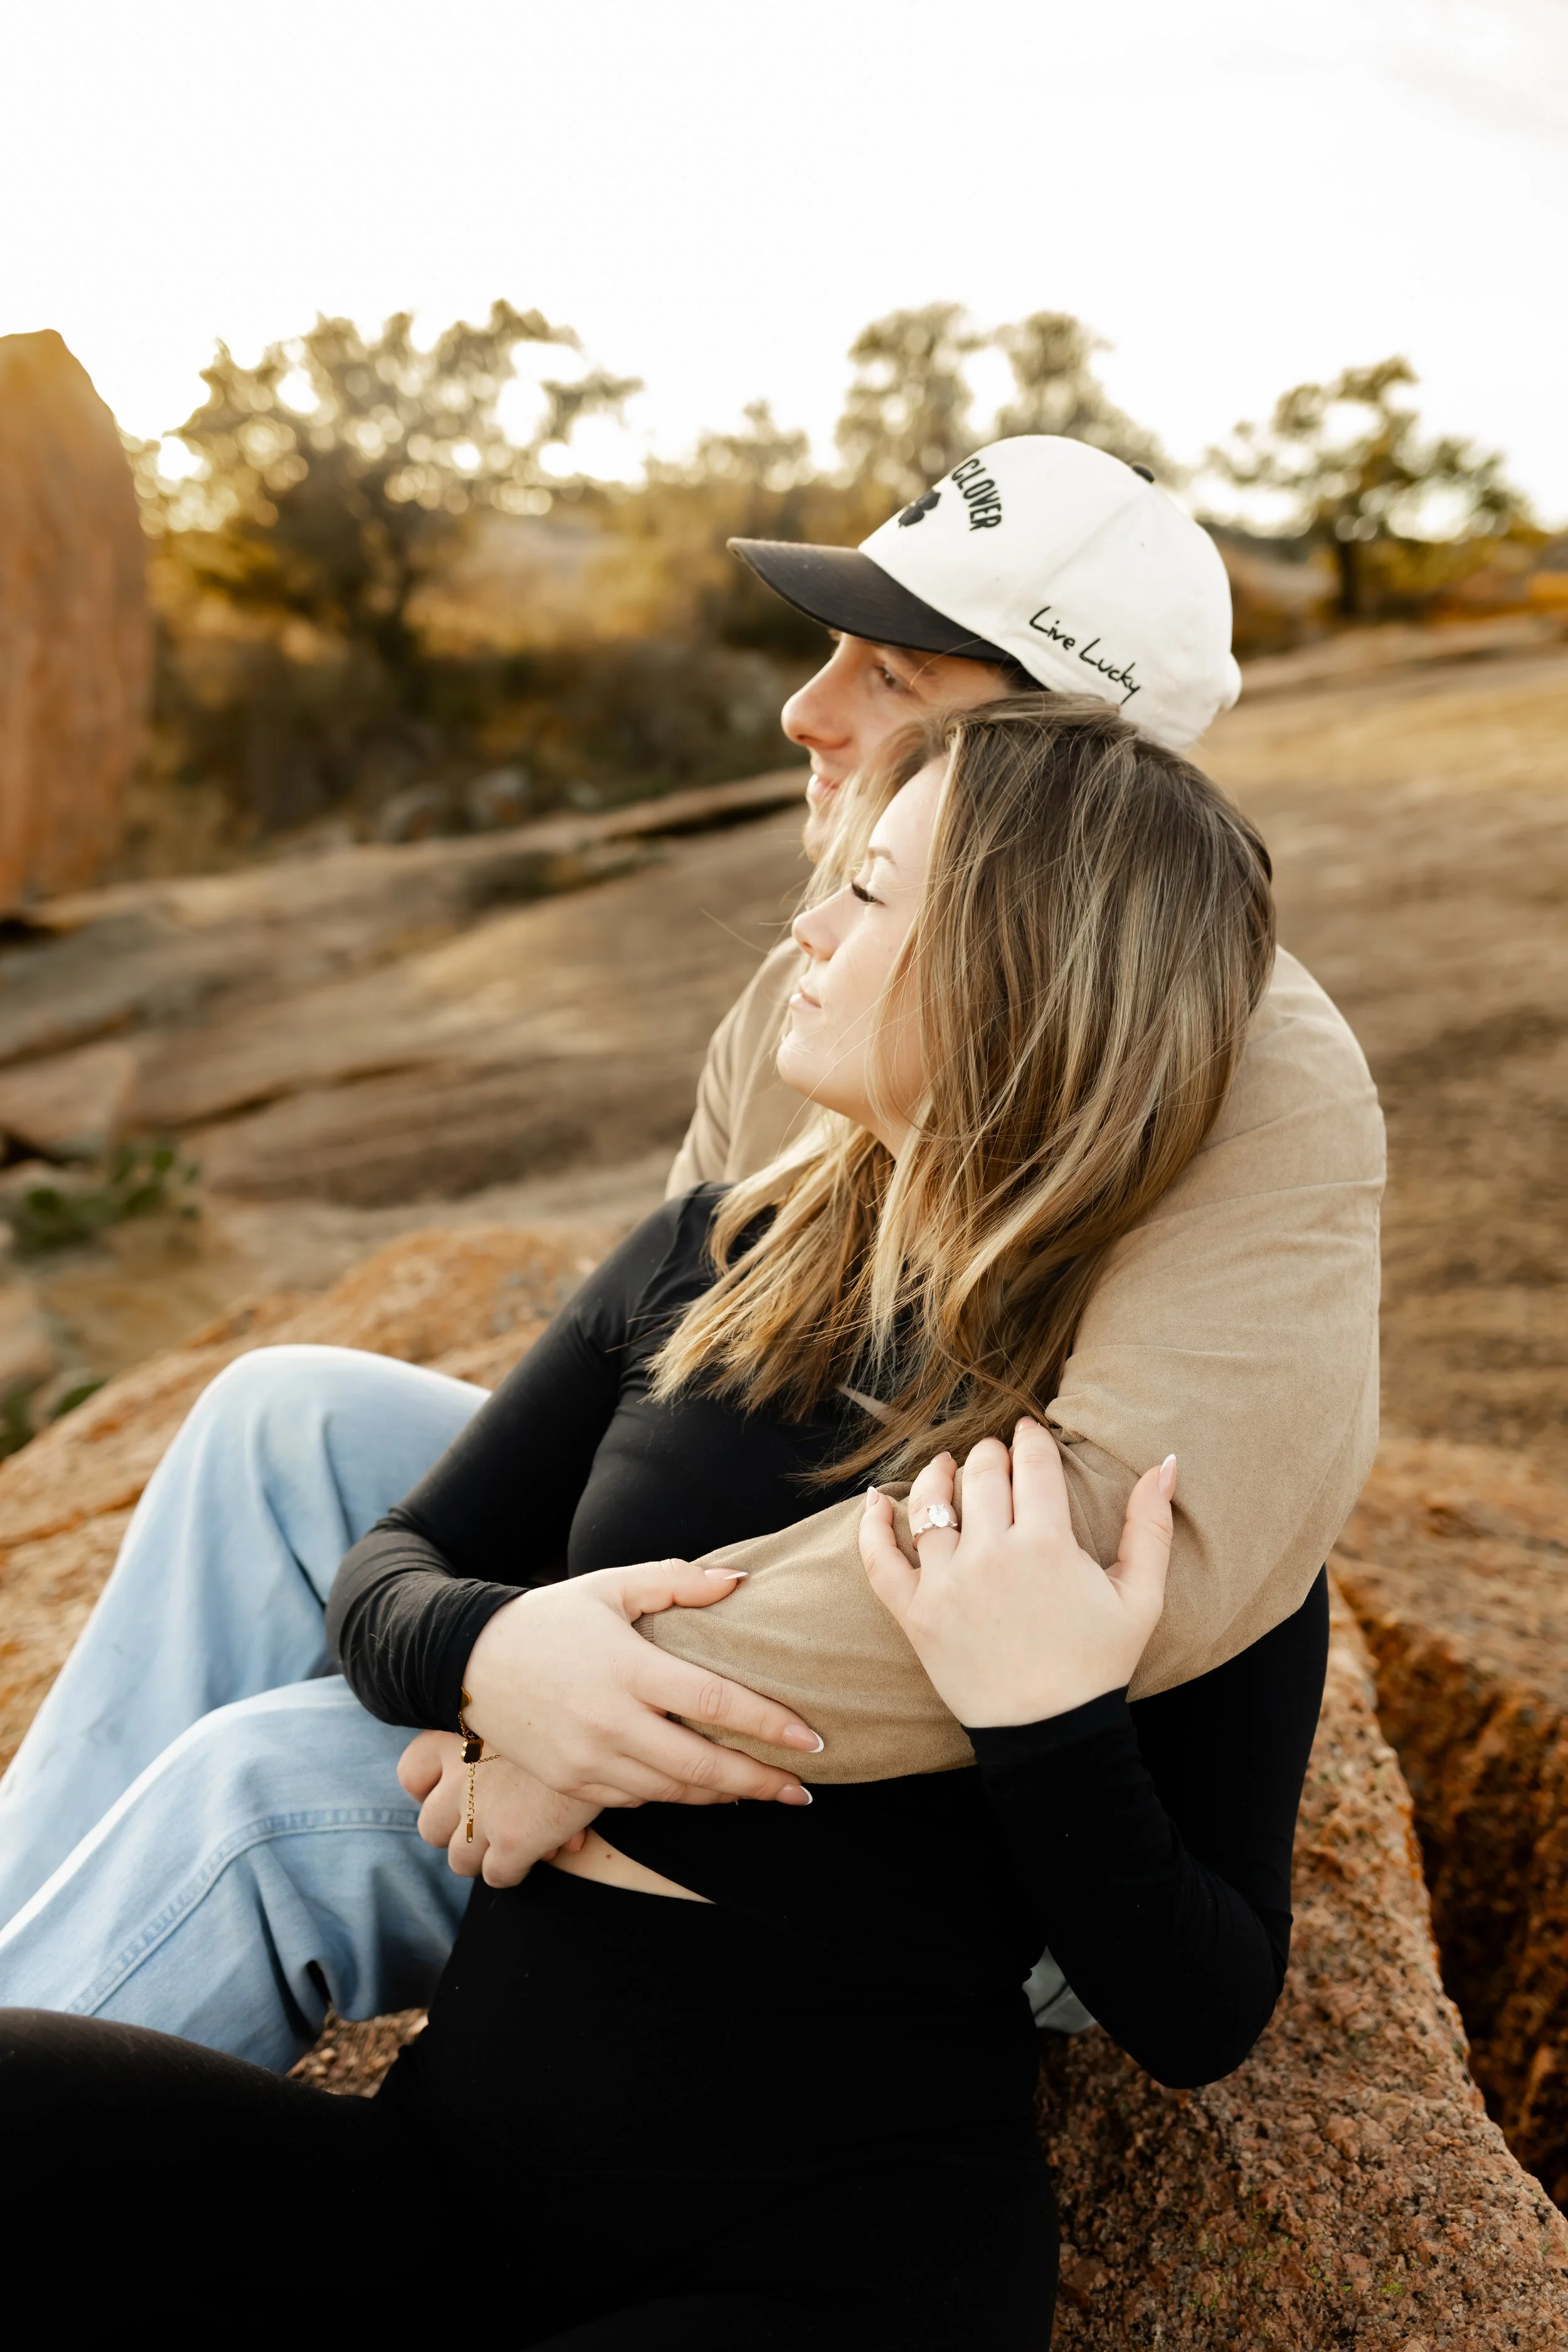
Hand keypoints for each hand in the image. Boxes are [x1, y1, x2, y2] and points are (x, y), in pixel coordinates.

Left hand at [397, 1730, 598, 1886]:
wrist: (607, 1721)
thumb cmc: (572, 1705)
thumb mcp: (527, 1713)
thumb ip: (512, 1745)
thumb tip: (520, 1774)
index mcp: (454, 1735)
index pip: (411, 1773)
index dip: (429, 1792)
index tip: (453, 1792)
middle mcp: (458, 1776)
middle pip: (430, 1827)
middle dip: (456, 1832)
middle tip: (490, 1824)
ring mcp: (480, 1812)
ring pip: (458, 1860)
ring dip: (484, 1856)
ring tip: (515, 1843)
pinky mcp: (510, 1841)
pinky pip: (497, 1875)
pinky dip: (513, 1871)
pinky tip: (539, 1854)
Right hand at [461, 1560, 822, 1809]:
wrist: (465, 1663)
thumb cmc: (548, 1618)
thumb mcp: (610, 1587)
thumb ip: (677, 1582)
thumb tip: (740, 1582)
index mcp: (628, 1668)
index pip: (715, 1704)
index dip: (770, 1724)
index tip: (812, 1738)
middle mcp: (610, 1722)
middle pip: (702, 1767)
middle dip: (760, 1782)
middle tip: (803, 1789)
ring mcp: (588, 1761)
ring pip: (673, 1792)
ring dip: (722, 1796)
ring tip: (762, 1791)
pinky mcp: (570, 1784)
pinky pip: (636, 1800)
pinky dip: (674, 1797)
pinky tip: (701, 1790)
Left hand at [859, 1420, 1174, 1726]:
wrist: (1049, 1734)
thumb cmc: (1097, 1665)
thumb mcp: (1141, 1598)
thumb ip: (1151, 1526)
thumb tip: (1166, 1463)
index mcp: (1047, 1544)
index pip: (1032, 1464)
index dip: (1031, 1440)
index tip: (1029, 1433)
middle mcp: (991, 1555)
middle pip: (980, 1475)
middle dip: (990, 1454)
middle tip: (997, 1454)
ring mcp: (946, 1584)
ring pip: (928, 1504)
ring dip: (936, 1474)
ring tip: (945, 1465)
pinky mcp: (914, 1613)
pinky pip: (878, 1558)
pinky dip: (871, 1525)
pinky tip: (875, 1500)